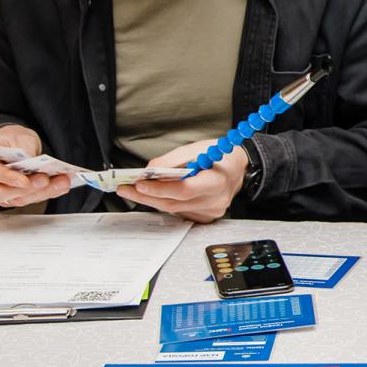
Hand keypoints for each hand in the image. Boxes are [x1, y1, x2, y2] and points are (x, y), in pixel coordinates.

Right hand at [0, 125, 69, 208]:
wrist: (13, 144)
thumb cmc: (11, 139)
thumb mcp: (19, 136)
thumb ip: (25, 150)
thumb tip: (36, 165)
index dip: (7, 178)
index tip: (24, 180)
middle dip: (25, 190)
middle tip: (45, 180)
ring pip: (15, 199)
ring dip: (40, 192)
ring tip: (61, 182)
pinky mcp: (11, 197)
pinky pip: (27, 199)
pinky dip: (45, 193)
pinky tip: (60, 185)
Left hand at [117, 141, 245, 222]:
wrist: (240, 168)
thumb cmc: (220, 156)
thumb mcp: (196, 149)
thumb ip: (171, 161)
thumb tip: (148, 171)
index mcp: (216, 181)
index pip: (183, 190)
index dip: (159, 188)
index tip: (139, 184)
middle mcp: (215, 200)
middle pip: (173, 203)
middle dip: (146, 196)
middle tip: (126, 189)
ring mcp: (211, 211)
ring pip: (173, 210)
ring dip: (153, 200)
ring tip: (136, 190)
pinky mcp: (206, 217)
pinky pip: (180, 212)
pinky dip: (166, 203)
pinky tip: (158, 195)